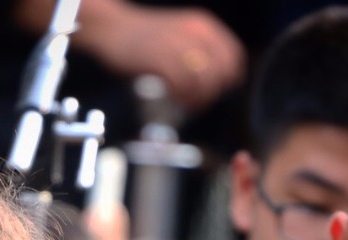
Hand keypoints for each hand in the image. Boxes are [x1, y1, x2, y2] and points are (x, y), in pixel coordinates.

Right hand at [74, 3, 246, 111]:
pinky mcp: (160, 57)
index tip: (215, 92)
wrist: (114, 28)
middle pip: (220, 72)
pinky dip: (182, 97)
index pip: (233, 56)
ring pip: (203, 80)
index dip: (228, 79)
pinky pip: (182, 83)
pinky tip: (174, 100)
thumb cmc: (145, 39)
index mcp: (203, 26)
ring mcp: (177, 44)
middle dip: (212, 93)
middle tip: (197, 103)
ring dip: (197, 99)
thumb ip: (199, 52)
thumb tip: (216, 81)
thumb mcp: (180, 37)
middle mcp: (194, 32)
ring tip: (186, 104)